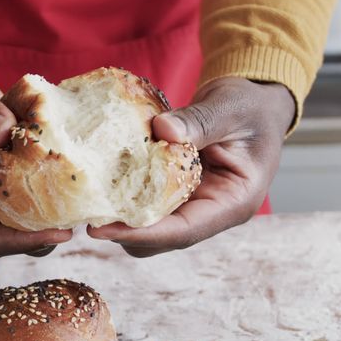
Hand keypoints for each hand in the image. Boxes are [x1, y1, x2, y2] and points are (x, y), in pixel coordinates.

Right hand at [0, 68, 71, 258]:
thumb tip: (2, 131)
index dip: (19, 244)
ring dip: (49, 221)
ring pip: (20, 225)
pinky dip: (48, 196)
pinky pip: (27, 201)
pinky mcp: (4, 184)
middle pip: (6, 240)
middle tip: (76, 222)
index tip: (55, 233)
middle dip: (41, 237)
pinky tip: (72, 183)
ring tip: (78, 206)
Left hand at [89, 77, 292, 257]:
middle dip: (125, 232)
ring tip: (89, 201)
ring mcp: (195, 205)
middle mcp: (213, 212)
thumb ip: (199, 120)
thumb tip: (160, 129)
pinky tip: (102, 182)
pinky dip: (127, 196)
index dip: (142, 234)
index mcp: (235, 202)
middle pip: (163, 238)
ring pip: (153, 227)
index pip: (184, 230)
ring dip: (123, 217)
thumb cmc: (251, 105)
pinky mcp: (179, 193)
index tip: (101, 231)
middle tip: (86, 215)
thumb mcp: (230, 107)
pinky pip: (149, 203)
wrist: (254, 102)